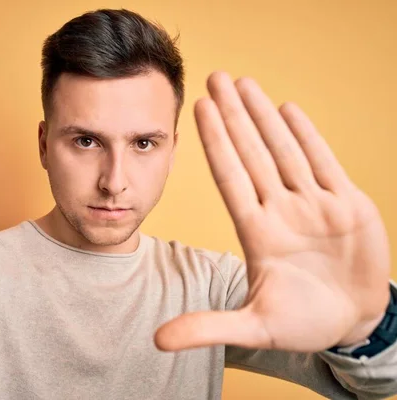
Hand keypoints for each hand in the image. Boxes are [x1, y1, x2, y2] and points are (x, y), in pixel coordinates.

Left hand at [155, 71, 390, 352]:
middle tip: (215, 78)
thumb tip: (157, 341)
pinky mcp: (346, 205)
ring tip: (245, 82)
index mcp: (257, 232)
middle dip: (234, 116)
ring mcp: (313, 204)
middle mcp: (280, 210)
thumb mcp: (253, 326)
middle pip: (252, 152)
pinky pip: (324, 162)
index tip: (199, 110)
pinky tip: (286, 109)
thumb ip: (207, 328)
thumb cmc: (302, 323)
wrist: (352, 322)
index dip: (215, 143)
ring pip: (285, 150)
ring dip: (264, 116)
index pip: (231, 176)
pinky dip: (308, 136)